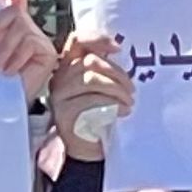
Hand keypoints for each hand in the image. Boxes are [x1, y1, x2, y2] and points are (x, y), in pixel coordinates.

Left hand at [0, 0, 57, 105]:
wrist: (3, 108)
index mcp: (12, 28)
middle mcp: (28, 31)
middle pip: (14, 10)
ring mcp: (39, 41)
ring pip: (20, 25)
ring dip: (4, 48)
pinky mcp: (47, 53)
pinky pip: (29, 42)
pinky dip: (16, 57)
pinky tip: (11, 73)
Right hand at [51, 32, 134, 162]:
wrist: (90, 152)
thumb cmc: (99, 117)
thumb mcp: (102, 88)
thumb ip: (104, 69)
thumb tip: (120, 52)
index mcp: (69, 66)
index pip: (78, 41)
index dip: (98, 39)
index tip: (118, 48)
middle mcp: (60, 78)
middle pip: (91, 61)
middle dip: (118, 74)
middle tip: (132, 91)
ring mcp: (60, 97)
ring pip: (91, 79)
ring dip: (117, 90)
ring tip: (129, 103)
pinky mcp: (65, 114)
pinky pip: (91, 100)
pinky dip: (111, 104)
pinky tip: (122, 112)